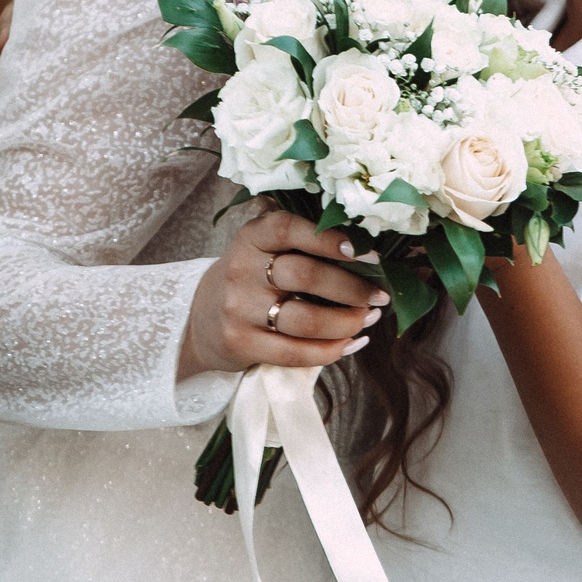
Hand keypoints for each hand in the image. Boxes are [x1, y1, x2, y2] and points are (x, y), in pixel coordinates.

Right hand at [178, 208, 385, 381]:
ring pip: (305, 320)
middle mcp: (241, 269)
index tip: (365, 253)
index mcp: (251, 237)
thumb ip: (300, 238)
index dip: (328, 239)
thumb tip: (364, 237)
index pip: (288, 228)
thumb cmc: (251, 278)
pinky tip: (351, 344)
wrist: (201, 320)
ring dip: (347, 322)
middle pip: (305, 276)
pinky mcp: (241, 344)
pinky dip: (331, 351)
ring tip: (367, 318)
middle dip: (352, 288)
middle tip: (380, 295)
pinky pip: (295, 353)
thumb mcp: (262, 248)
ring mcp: (238, 309)